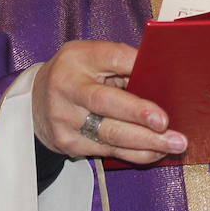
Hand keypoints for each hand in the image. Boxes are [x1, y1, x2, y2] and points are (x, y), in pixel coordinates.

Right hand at [31, 39, 185, 164]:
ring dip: (146, 142)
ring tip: (173, 145)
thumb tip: (162, 81)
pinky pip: (107, 150)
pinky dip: (135, 153)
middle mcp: (67, 86)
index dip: (138, 67)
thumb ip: (122, 64)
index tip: (162, 78)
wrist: (36, 101)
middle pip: (106, 102)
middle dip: (139, 114)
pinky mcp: (68, 142)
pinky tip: (155, 152)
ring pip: (109, 134)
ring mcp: (65, 117)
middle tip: (166, 124)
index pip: (114, 57)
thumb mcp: (93, 58)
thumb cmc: (78, 75)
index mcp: (79, 57)